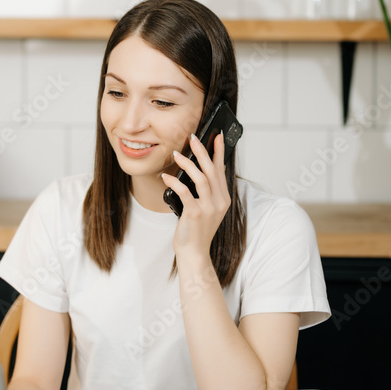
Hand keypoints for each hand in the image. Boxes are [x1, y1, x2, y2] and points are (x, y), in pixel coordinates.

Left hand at [161, 132, 230, 258]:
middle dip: (202, 151)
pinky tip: (166, 176)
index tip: (217, 136)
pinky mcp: (195, 213)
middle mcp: (219, 202)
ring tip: (176, 154)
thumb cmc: (196, 230)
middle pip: (212, 171)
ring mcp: (209, 208)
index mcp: (223, 199)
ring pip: (201, 178)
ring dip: (188, 164)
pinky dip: (175, 182)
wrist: (194, 252)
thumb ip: (206, 191)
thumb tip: (197, 169)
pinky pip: (185, 192)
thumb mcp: (206, 209)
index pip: (221, 170)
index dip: (219, 152)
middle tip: (193, 138)